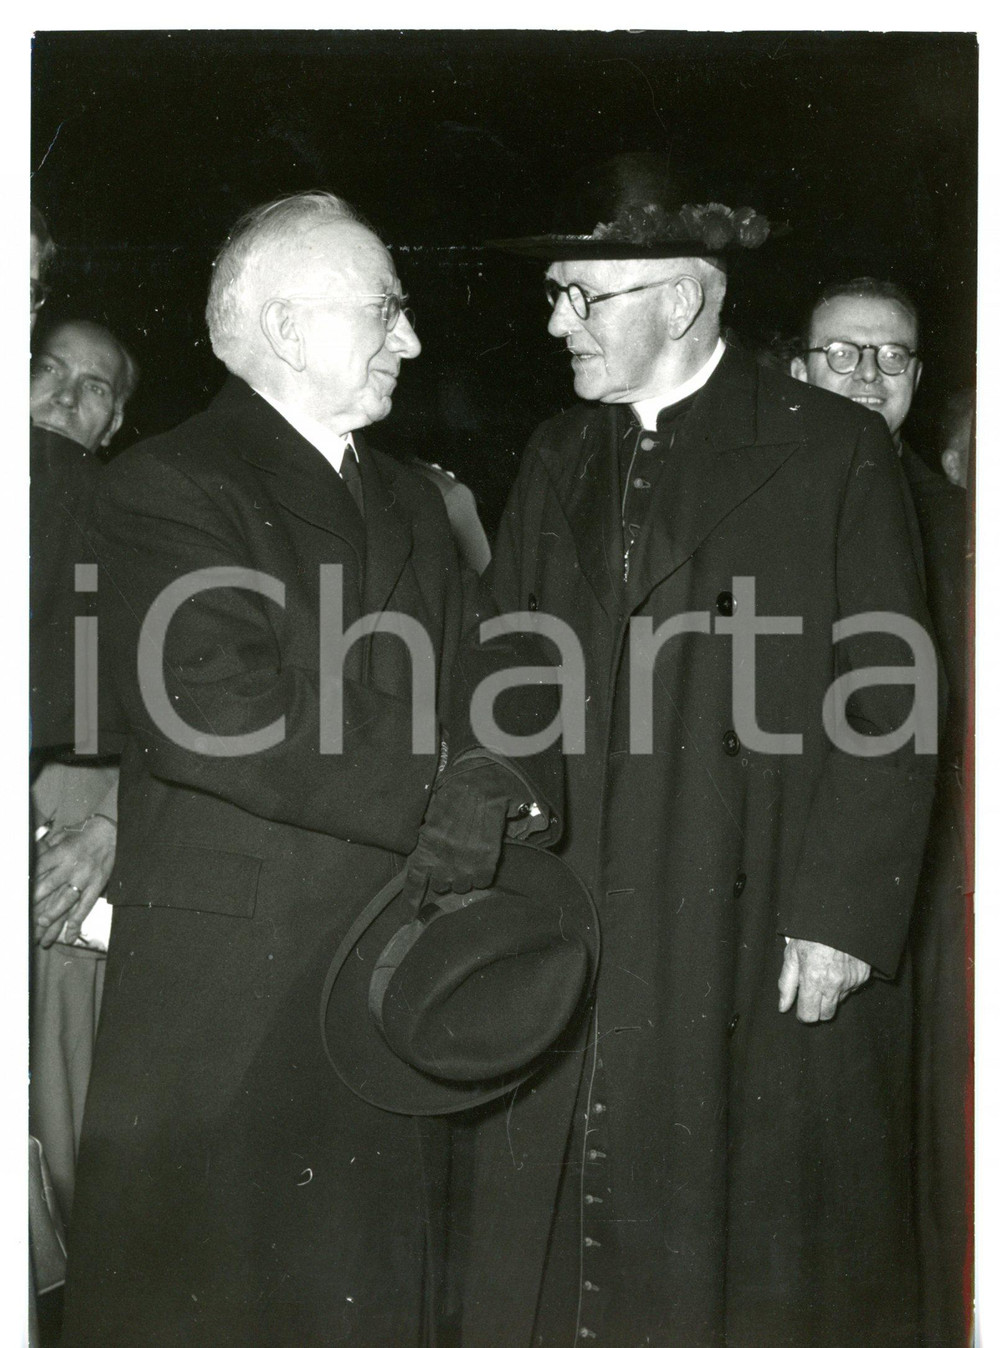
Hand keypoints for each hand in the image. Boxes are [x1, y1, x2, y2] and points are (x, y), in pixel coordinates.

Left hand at [32, 815, 115, 946]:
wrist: (113, 832)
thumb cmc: (83, 834)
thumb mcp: (61, 836)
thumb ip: (45, 848)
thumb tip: (28, 859)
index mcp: (62, 853)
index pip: (40, 868)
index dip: (28, 882)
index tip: (18, 894)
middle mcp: (73, 866)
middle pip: (51, 886)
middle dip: (37, 902)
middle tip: (24, 916)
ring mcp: (86, 878)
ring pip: (68, 899)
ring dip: (54, 914)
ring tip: (43, 927)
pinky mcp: (97, 885)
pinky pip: (86, 906)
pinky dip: (78, 921)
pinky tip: (70, 935)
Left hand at [404, 762, 522, 894]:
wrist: (479, 787)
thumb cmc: (452, 797)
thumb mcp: (429, 817)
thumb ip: (424, 840)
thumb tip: (419, 857)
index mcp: (424, 848)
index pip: (414, 882)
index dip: (410, 903)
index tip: (408, 919)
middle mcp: (443, 861)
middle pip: (440, 887)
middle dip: (443, 878)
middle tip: (449, 865)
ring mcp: (465, 864)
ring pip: (462, 887)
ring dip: (462, 878)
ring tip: (466, 862)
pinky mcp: (486, 862)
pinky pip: (482, 882)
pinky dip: (481, 875)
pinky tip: (481, 861)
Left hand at [778, 938, 870, 1022]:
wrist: (840, 916)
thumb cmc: (811, 934)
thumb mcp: (792, 954)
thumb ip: (787, 984)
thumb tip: (783, 1007)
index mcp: (813, 980)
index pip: (809, 1016)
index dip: (803, 1013)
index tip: (801, 1005)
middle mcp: (834, 985)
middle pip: (826, 1015)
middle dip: (817, 1008)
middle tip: (813, 990)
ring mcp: (851, 982)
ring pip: (839, 1002)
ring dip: (832, 994)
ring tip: (826, 972)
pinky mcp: (863, 976)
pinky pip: (852, 989)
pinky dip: (845, 983)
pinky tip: (838, 966)